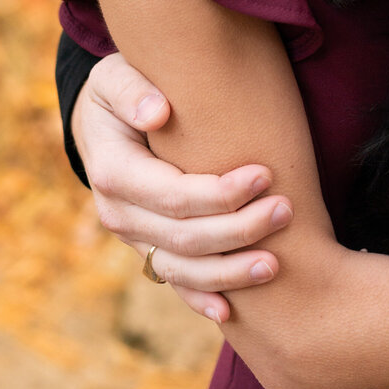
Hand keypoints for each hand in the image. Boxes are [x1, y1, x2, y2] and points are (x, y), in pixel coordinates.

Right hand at [73, 52, 293, 321]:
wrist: (102, 121)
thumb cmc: (121, 90)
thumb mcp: (116, 76)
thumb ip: (133, 90)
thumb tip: (157, 113)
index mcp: (113, 172)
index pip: (173, 196)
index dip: (219, 193)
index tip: (264, 174)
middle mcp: (119, 214)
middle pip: (183, 238)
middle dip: (238, 230)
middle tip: (287, 210)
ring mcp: (133, 238)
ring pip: (181, 270)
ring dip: (228, 272)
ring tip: (275, 264)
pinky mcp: (147, 247)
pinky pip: (173, 281)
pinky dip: (199, 298)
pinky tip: (230, 312)